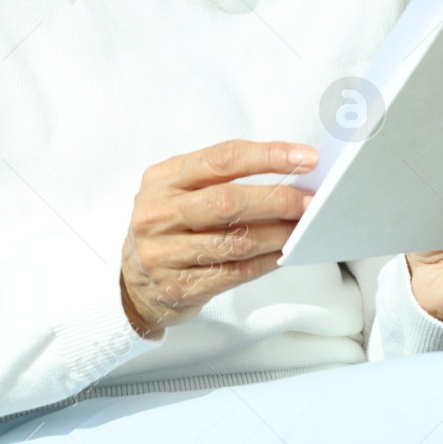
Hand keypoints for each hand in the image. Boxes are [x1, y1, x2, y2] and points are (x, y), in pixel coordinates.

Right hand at [120, 139, 316, 338]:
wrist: (132, 285)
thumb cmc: (168, 227)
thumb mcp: (177, 191)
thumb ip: (220, 179)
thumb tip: (289, 174)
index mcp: (162, 179)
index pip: (222, 159)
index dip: (268, 156)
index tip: (305, 158)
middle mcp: (158, 214)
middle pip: (228, 201)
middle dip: (277, 199)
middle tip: (310, 202)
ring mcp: (164, 253)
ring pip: (235, 241)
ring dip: (277, 234)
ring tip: (302, 229)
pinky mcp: (177, 287)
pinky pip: (234, 273)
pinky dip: (265, 262)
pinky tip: (283, 254)